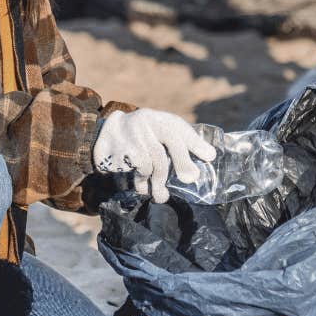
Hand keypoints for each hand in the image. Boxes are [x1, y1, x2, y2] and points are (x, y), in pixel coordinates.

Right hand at [94, 109, 217, 203]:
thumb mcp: (159, 134)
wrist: (104, 133)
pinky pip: (139, 169)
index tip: (210, 157)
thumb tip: (211, 156)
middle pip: (171, 142)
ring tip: (161, 196)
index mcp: (159, 119)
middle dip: (183, 163)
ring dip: (159, 182)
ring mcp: (133, 134)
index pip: (180, 128)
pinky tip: (142, 188)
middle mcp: (147, 122)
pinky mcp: (120, 149)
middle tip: (190, 180)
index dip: (196, 142)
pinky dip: (143, 181)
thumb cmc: (141, 137)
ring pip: (155, 161)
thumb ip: (181, 143)